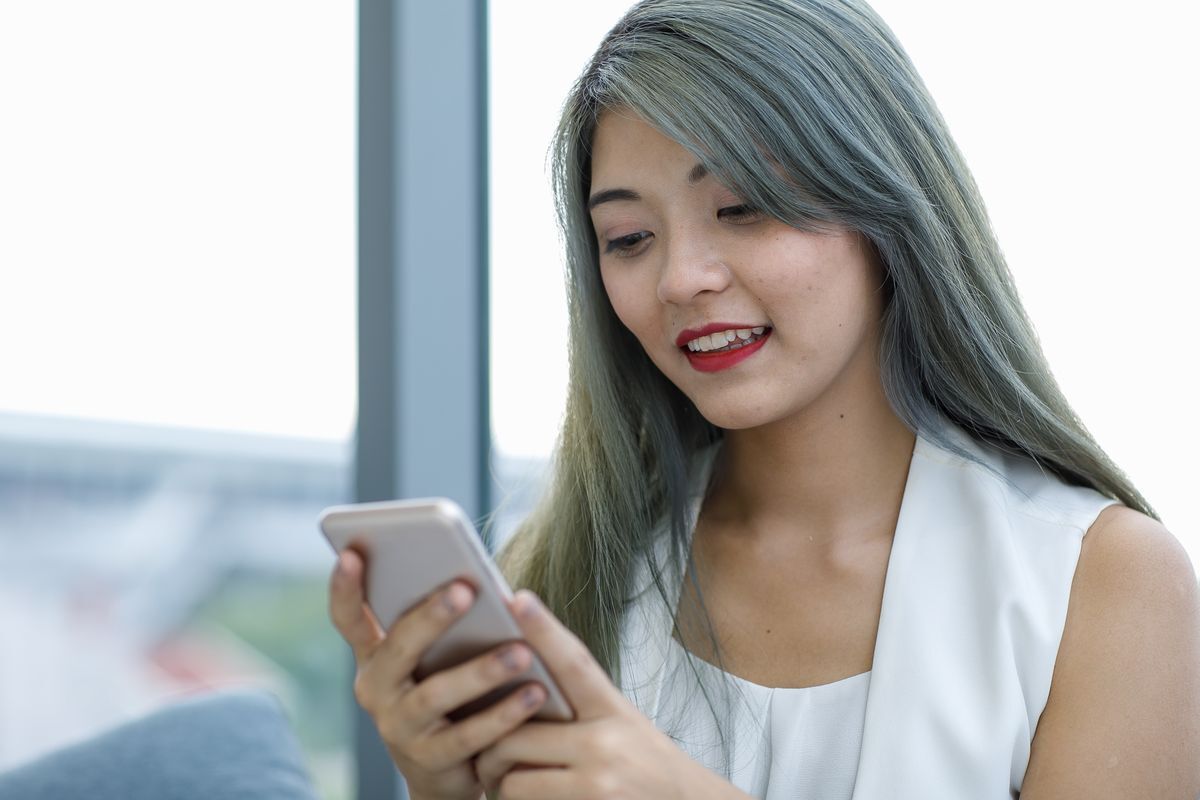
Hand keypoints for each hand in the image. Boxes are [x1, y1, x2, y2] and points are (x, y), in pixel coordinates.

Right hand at [328, 550, 547, 799]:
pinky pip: (467, 735)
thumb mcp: (436, 657)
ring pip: (435, 694)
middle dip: (430, 617)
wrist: (451, 771)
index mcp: (375, 655)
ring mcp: (398, 727)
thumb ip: (441, 624)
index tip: (353, 552)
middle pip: (398, 648)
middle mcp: (376, 689)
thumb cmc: (453, 692)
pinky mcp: (427, 761)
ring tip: (521, 651)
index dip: (345, 587)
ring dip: (480, 671)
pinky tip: (534, 692)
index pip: (349, 618)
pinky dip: (503, 714)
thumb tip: (474, 578)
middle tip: (465, 589)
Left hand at [475, 591, 749, 799]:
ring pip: (514, 779)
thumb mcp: (624, 729)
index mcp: (614, 711)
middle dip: (491, 750)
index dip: (544, 629)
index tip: (517, 598)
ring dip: (500, 785)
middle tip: (485, 756)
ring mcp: (598, 782)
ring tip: (502, 783)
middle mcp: (606, 743)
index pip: (574, 662)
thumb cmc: (649, 770)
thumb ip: (580, 711)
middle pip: (518, 735)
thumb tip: (519, 691)